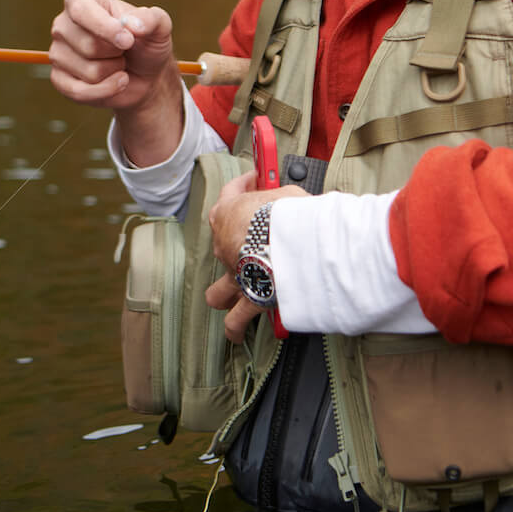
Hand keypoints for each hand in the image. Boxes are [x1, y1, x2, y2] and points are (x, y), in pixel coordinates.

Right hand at [48, 0, 181, 164]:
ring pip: (89, 71)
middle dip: (117, 53)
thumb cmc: (146, 43)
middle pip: (89, 46)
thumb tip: (132, 25)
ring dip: (114, 72)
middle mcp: (63, 24)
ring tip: (118, 63)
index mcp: (82, 0)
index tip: (128, 40)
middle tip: (124, 49)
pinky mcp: (59, 79)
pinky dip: (107, 90)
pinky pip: (79, 91)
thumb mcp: (159, 26)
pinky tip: (117, 82)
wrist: (144, 74)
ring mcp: (58, 53)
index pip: (81, 10)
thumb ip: (152, 19)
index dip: (105, 28)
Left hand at [204, 169, 308, 342]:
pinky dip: (236, 326)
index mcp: (229, 213)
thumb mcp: (287, 192)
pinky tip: (238, 332)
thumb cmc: (288, 212)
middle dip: (237, 242)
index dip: (243, 185)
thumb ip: (283, 197)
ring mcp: (235, 273)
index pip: (231, 193)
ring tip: (235, 294)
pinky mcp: (248, 297)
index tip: (256, 180)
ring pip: (218, 290)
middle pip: (222, 243)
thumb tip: (294, 200)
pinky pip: (236, 319)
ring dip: (224, 293)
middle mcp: (225, 245)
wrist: (291, 241)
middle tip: (260, 237)